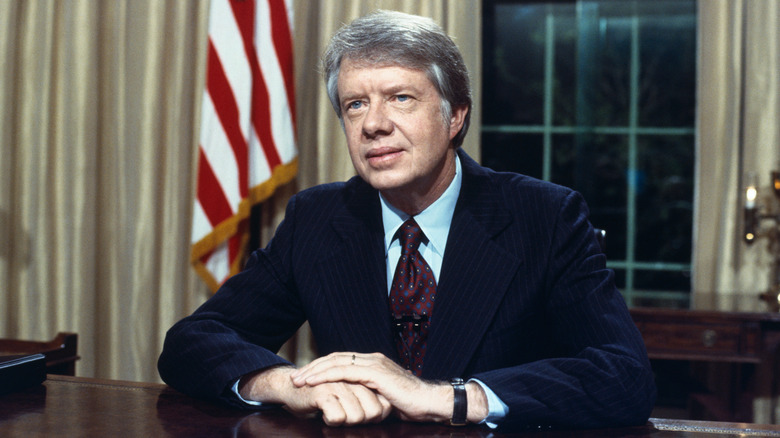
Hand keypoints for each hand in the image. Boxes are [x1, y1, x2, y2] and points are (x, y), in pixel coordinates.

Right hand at [239, 366, 391, 425]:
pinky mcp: (323, 391)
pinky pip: (337, 417)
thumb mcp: (351, 397)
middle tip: (344, 416)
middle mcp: (354, 379)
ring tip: (333, 413)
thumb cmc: (324, 397)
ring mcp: (339, 384)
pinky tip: (323, 413)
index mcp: (363, 379)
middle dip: (361, 422)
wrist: (292, 388)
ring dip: (344, 422)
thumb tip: (386, 411)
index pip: (384, 406)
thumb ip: (368, 400)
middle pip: (374, 413)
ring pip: (357, 416)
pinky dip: (331, 421)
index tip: (360, 417)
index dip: (375, 418)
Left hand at [290, 352, 486, 423]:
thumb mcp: (382, 396)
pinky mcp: (375, 373)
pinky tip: (314, 382)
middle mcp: (372, 359)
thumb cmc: (409, 404)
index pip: (341, 360)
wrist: (429, 402)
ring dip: (315, 371)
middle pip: (335, 358)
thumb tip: (353, 400)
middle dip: (313, 367)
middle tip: (294, 377)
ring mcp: (374, 364)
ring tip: (298, 380)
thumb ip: (367, 392)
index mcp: (373, 362)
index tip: (305, 377)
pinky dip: (326, 376)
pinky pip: (345, 372)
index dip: (321, 367)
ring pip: (336, 362)